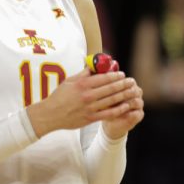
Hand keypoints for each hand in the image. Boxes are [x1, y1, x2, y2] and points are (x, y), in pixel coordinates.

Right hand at [27, 70, 141, 137]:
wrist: (50, 115)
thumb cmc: (59, 96)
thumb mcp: (70, 81)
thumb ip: (84, 73)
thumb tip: (95, 65)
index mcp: (83, 84)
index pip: (104, 78)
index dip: (116, 76)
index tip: (122, 74)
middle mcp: (87, 95)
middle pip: (111, 89)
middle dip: (124, 84)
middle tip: (132, 81)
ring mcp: (90, 108)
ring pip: (112, 101)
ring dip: (124, 95)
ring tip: (132, 91)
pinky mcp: (91, 118)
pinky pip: (108, 114)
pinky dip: (119, 109)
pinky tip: (126, 106)